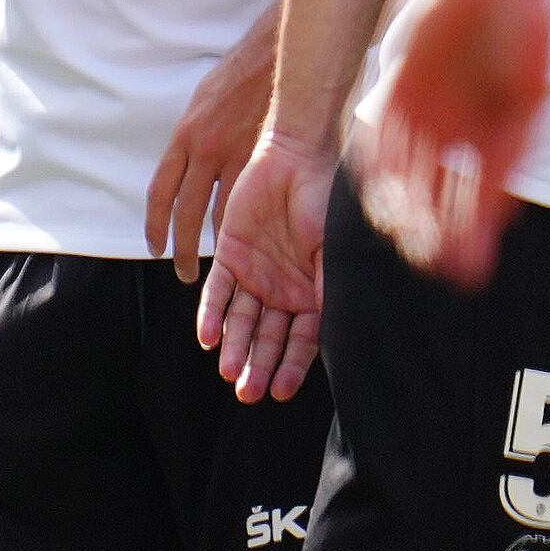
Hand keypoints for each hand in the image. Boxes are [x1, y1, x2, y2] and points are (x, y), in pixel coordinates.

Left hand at [145, 19, 277, 283]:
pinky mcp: (263, 162)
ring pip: (218, 216)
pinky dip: (245, 227)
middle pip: (184, 213)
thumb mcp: (200, 103)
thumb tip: (186, 164)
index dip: (154, 225)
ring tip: (219, 267)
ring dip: (215, 245)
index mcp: (184, 136)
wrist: (275, 58)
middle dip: (180, 248)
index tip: (155, 247)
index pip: (160, 192)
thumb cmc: (238, 76)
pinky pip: (251, 204)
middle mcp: (204, 151)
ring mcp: (235, 158)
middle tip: (183, 271)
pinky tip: (246, 244)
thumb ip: (191, 137)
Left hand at [196, 134, 332, 403]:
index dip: (290, 366)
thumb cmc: (325, 203)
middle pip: (269, 338)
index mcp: (314, 293)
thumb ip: (331, 291)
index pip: (301, 340)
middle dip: (259, 366)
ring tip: (228, 372)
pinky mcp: (230, 255)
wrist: (295, 157)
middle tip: (247, 393)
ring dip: (235, 347)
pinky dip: (212, 314)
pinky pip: (219, 292)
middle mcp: (285, 289)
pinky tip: (207, 339)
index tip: (280, 392)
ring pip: (242, 320)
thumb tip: (341, 335)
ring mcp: (257, 273)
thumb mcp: (333, 252)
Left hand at [354, 0, 546, 287]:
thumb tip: (498, 214)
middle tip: (426, 258)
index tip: (466, 273)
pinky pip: (379, 138)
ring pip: (404, 176)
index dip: (471, 240)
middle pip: (436, 199)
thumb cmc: (526, 32)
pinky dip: (377, 166)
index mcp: (493, 141)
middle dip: (431, 231)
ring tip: (402, 230)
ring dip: (402, 207)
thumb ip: (510, 154)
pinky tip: (379, 189)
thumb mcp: (527, 97)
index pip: (476, 205)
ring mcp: (425, 114)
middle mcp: (456, 135)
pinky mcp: (397, 89)